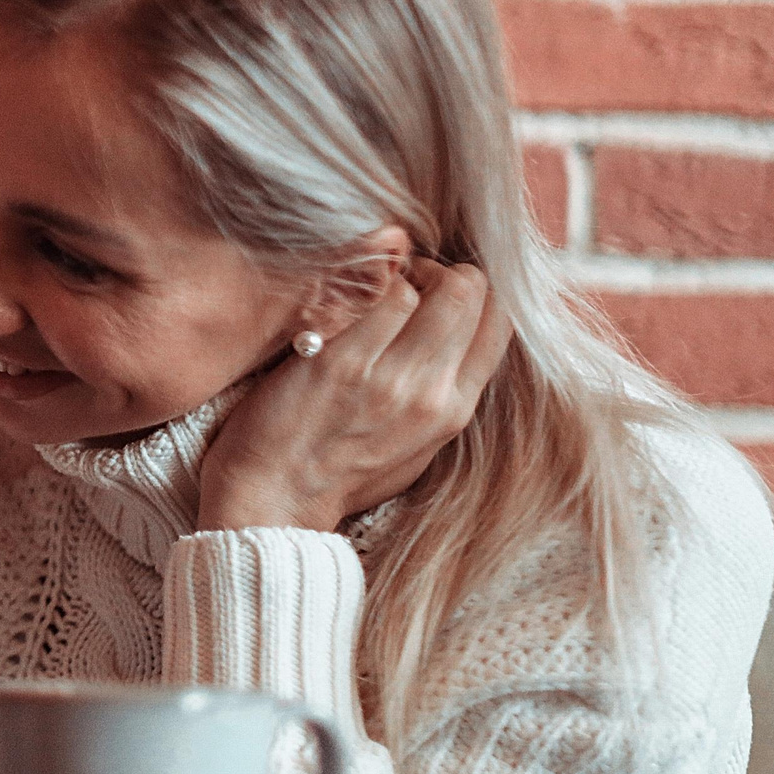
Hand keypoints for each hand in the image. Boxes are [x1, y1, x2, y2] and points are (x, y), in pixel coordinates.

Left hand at [198, 259, 512, 534]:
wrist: (274, 500)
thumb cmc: (336, 473)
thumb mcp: (414, 447)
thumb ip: (441, 397)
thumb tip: (456, 344)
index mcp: (454, 413)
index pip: (500, 323)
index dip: (475, 294)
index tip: (440, 293)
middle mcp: (430, 394)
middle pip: (470, 293)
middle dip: (441, 272)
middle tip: (407, 279)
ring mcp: (386, 376)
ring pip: (427, 285)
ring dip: (401, 273)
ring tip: (373, 286)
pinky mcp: (340, 361)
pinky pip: (378, 294)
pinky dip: (366, 283)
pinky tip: (343, 296)